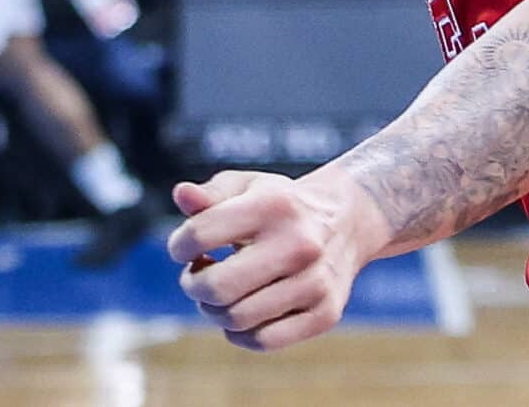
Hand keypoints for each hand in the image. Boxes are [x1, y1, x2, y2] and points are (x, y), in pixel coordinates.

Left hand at [169, 170, 377, 352]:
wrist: (349, 221)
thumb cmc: (282, 206)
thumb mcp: (249, 187)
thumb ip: (210, 194)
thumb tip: (182, 195)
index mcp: (275, 204)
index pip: (199, 235)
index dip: (179, 246)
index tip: (187, 247)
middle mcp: (300, 243)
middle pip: (216, 287)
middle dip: (193, 285)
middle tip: (199, 276)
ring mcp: (316, 281)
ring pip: (236, 319)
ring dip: (215, 310)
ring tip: (224, 292)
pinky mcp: (325, 313)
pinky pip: (263, 341)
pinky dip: (242, 334)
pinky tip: (246, 311)